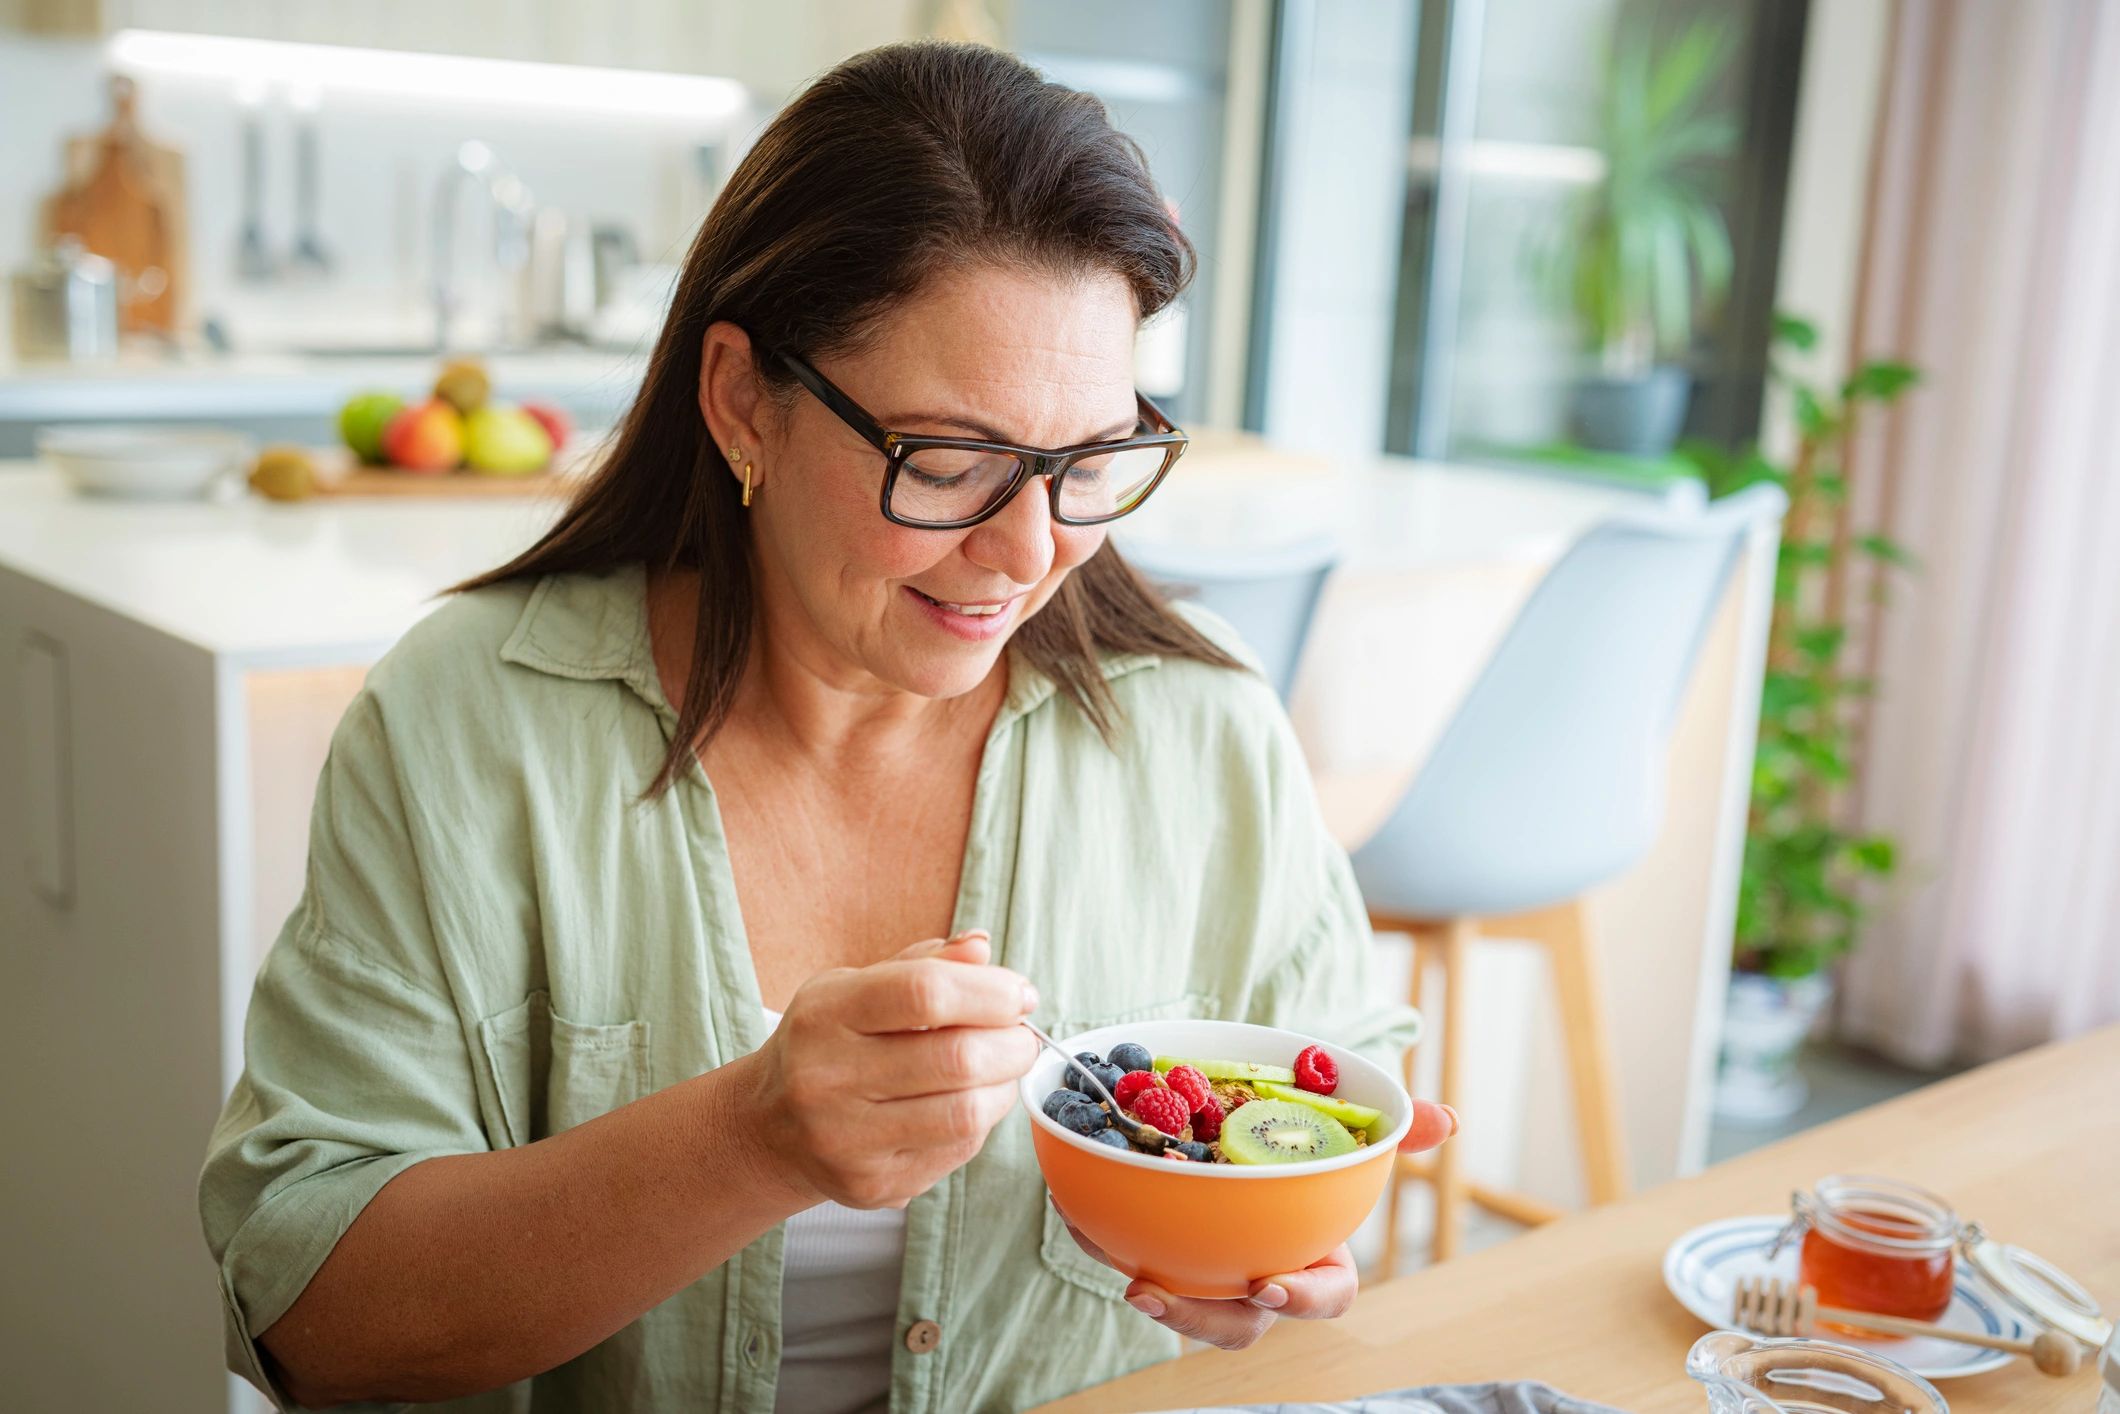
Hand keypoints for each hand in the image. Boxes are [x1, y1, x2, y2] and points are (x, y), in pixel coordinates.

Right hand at [753, 930, 1039, 1210]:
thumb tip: (980, 947)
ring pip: (965, 1113)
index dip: (990, 992)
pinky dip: (981, 1124)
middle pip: (956, 1059)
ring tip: (1002, 1070)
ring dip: (1004, 1087)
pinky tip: (968, 1103)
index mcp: (824, 1014)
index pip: (924, 993)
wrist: (769, 1128)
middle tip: (1021, 1036)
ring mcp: (846, 1140)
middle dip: (1011, 1044)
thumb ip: (922, 965)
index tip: (1019, 994)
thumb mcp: (856, 988)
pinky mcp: (871, 1185)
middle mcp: (825, 1078)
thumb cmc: (828, 1043)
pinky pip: (956, 1152)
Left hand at [1055, 1098, 1458, 1349]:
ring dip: (1152, 1294)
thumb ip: (1398, 1134)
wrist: (1256, 1147)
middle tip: (1155, 1293)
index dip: (1301, 1300)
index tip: (1271, 1286)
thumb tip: (1446, 1117)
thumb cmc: (1316, 1162)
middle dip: (1198, 1319)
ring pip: (1184, 1305)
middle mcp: (1264, 1281)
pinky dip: (1105, 1238)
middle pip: (1238, 1323)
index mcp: (1318, 1262)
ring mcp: (1214, 1277)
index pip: (1324, 1297)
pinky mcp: (1167, 1257)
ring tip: (1123, 1275)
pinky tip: (1077, 1210)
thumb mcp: (1355, 1141)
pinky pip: (1137, 1257)